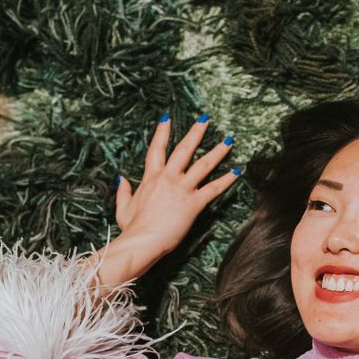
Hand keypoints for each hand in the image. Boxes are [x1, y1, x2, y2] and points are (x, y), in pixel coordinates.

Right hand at [115, 112, 242, 255]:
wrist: (142, 240)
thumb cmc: (133, 228)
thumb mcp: (123, 208)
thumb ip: (123, 191)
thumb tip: (120, 179)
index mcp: (151, 178)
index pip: (157, 149)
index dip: (162, 132)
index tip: (167, 118)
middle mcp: (168, 178)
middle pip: (184, 149)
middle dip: (196, 132)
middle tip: (206, 119)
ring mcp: (182, 189)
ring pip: (203, 164)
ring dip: (218, 151)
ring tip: (229, 141)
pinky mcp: (194, 203)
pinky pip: (214, 188)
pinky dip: (227, 180)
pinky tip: (237, 171)